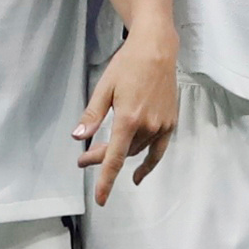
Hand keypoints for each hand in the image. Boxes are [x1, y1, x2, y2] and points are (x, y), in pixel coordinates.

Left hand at [75, 23, 178, 201]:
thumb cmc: (127, 65)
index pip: (114, 159)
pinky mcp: (171, 123)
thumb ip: (92, 117)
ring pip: (137, 150)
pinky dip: (148, 164)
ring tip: (103, 151)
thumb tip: (78, 138)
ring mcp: (161, 126)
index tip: (100, 199)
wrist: (157, 50)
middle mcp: (147, 126)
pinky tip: (138, 174)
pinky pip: (157, 150)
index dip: (106, 181)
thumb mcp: (104, 88)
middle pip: (122, 153)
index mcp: (128, 119)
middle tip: (84, 158)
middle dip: (102, 157)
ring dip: (120, 154)